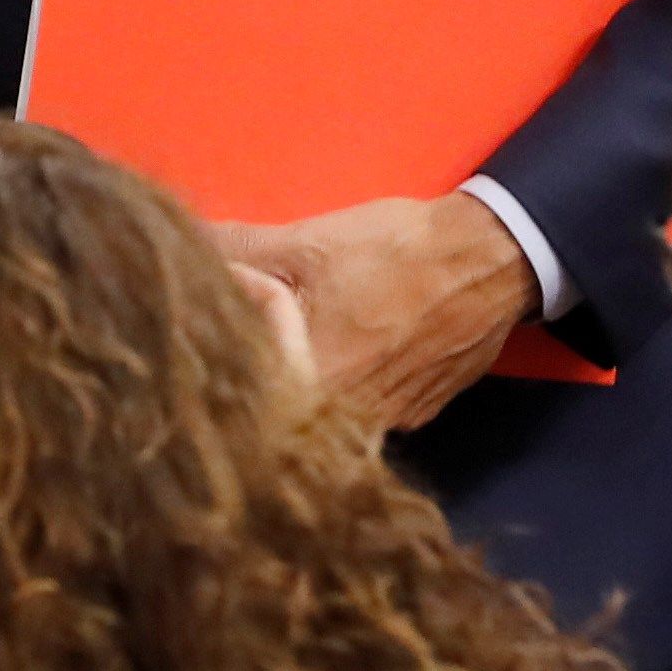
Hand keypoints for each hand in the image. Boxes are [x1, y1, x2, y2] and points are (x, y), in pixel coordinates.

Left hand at [215, 192, 537, 430]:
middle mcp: (343, 427)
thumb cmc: (395, 249)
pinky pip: (361, 418)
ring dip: (300, 392)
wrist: (490, 258)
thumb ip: (236, 251)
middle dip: (251, 382)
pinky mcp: (412, 419)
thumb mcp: (307, 241)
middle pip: (277, 421)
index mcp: (307, 388)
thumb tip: (180, 251)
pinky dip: (344, 391)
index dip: (214, 366)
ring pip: (321, 424)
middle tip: (240, 340)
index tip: (210, 327)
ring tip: (292, 348)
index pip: (235, 402)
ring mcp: (384, 429)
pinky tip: (346, 356)